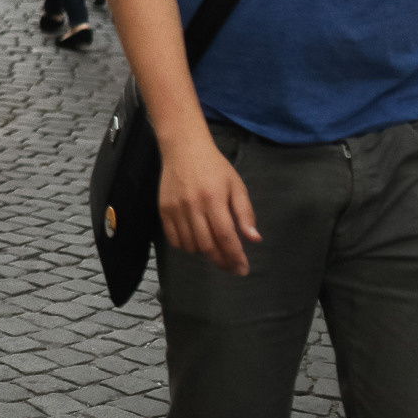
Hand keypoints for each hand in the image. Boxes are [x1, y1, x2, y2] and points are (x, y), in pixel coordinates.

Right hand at [158, 136, 260, 274]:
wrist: (184, 148)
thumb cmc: (215, 167)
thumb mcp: (236, 186)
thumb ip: (245, 213)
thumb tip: (254, 239)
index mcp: (214, 199)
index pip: (226, 237)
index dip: (235, 257)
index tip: (243, 269)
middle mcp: (193, 206)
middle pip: (207, 246)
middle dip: (222, 262)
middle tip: (231, 267)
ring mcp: (176, 208)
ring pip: (190, 245)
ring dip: (205, 254)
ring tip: (215, 251)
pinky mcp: (163, 209)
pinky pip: (174, 239)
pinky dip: (186, 247)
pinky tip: (197, 243)